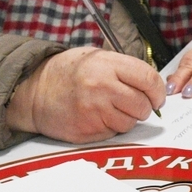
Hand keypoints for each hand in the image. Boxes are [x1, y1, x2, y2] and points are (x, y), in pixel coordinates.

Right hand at [6, 47, 164, 142]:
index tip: (157, 96)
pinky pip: (113, 133)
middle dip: (144, 107)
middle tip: (136, 104)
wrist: (33, 91)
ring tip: (110, 108)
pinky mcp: (88, 131)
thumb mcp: (96, 58)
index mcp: (107, 65)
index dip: (158, 91)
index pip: (148, 80)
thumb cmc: (66, 73)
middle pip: (143, 105)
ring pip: (130, 123)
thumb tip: (152, 86)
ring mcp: (94, 111)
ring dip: (127, 118)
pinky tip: (97, 116)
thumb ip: (124, 69)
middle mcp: (102, 87)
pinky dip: (110, 127)